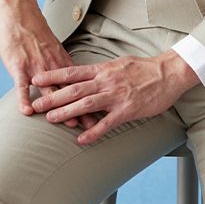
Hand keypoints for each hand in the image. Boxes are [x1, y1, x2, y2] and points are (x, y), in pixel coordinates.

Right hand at [0, 0, 99, 130]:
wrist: (20, 15)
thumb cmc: (35, 33)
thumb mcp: (53, 49)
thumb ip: (62, 66)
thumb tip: (73, 80)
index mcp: (62, 61)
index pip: (80, 85)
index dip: (91, 99)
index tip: (102, 112)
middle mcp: (53, 65)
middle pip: (70, 91)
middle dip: (82, 109)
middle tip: (93, 125)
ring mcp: (36, 67)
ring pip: (50, 91)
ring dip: (61, 107)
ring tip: (68, 123)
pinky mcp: (19, 66)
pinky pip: (22, 85)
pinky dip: (24, 98)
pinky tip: (27, 111)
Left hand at [30, 50, 199, 144]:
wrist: (168, 73)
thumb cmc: (143, 68)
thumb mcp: (118, 63)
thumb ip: (101, 71)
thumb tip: (84, 75)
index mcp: (103, 69)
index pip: (72, 71)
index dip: (53, 76)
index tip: (36, 79)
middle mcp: (106, 81)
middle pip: (75, 89)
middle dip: (53, 97)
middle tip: (36, 105)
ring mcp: (116, 96)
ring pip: (86, 104)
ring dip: (67, 112)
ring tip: (51, 120)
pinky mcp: (127, 110)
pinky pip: (107, 123)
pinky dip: (93, 131)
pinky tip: (81, 140)